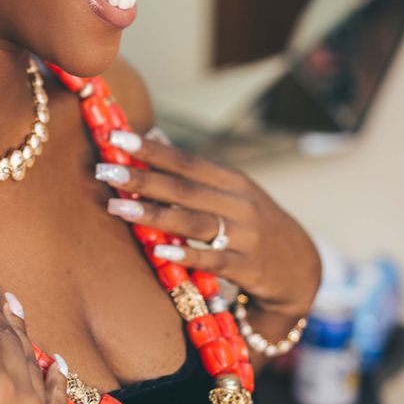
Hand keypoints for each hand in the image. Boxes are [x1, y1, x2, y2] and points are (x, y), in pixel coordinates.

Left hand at [97, 131, 320, 321]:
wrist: (300, 267)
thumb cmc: (253, 222)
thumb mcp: (230, 190)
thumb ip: (192, 169)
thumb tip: (153, 135)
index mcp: (231, 180)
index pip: (185, 160)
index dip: (150, 149)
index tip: (116, 138)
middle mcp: (239, 203)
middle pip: (184, 188)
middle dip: (142, 178)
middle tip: (104, 170)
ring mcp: (245, 235)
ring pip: (193, 222)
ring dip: (153, 214)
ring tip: (117, 206)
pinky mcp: (248, 267)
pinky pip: (213, 261)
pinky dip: (187, 255)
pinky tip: (160, 251)